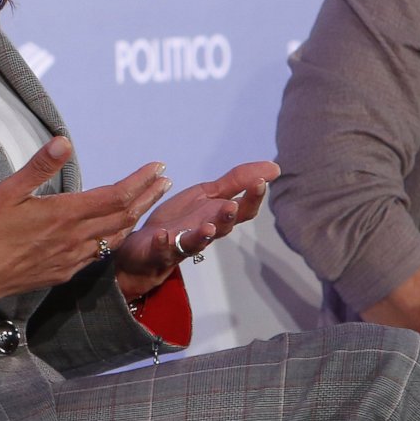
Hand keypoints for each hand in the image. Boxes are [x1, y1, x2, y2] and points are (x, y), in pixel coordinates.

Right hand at [0, 137, 171, 319]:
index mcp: (63, 215)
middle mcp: (74, 238)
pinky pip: (98, 254)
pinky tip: (113, 233)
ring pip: (114, 236)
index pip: (115, 195)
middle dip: (147, 196)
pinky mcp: (62, 272)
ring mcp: (71, 258)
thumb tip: (65, 140)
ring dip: (135, 217)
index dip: (140, 181)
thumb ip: (39, 166)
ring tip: (147, 202)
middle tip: (164, 180)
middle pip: (123, 216)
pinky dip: (114, 238)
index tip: (157, 167)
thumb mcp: (6, 192)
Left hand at [112, 161, 280, 298]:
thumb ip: (237, 182)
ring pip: (197, 242)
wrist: (145, 246)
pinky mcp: (158, 252)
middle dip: (228, 217)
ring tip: (207, 227)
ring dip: (203, 235)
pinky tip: (162, 235)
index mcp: (217, 216)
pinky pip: (162, 250)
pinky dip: (163, 243)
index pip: (242, 210)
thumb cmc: (181, 220)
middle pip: (222, 228)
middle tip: (233, 206)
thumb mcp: (208, 195)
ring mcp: (182, 244)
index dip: (253, 197)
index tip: (262, 181)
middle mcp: (204, 232)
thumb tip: (274, 168)